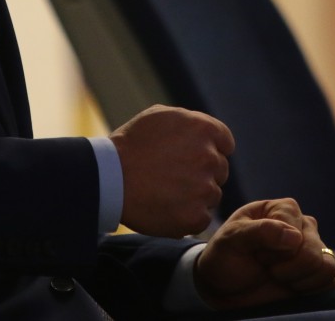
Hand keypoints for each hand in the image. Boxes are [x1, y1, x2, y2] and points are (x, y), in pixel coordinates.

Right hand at [109, 105, 234, 236]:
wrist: (109, 177)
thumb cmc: (130, 144)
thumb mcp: (159, 116)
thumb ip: (189, 121)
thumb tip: (205, 132)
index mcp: (204, 130)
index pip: (225, 143)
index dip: (210, 150)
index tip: (193, 158)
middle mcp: (209, 158)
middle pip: (220, 170)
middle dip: (203, 173)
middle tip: (175, 177)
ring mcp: (204, 189)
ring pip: (212, 195)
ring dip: (196, 195)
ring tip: (167, 193)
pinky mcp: (195, 216)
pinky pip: (202, 217)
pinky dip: (188, 216)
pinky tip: (167, 208)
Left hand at [194, 198, 334, 309]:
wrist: (224, 288)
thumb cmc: (225, 257)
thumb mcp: (231, 240)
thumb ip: (259, 232)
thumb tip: (295, 237)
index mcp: (283, 209)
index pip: (294, 233)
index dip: (273, 251)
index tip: (255, 253)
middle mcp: (303, 225)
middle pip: (312, 251)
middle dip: (285, 268)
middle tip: (266, 267)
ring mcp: (313, 248)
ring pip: (326, 267)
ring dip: (298, 280)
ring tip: (278, 277)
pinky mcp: (318, 272)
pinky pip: (331, 281)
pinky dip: (310, 289)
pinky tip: (291, 286)